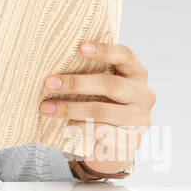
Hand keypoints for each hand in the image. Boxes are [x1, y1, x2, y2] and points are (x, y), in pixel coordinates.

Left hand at [41, 41, 154, 174]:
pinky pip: (102, 132)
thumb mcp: (103, 86)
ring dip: (70, 109)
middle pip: (110, 85)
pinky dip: (81, 128)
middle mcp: (144, 94)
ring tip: (47, 108)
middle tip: (49, 83)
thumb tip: (56, 66)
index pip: (125, 55)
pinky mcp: (132, 140)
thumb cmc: (105, 104)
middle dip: (76, 84)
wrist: (117, 142)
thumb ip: (91, 73)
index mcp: (137, 73)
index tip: (80, 47)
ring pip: (102, 111)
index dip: (104, 50)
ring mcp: (140, 119)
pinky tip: (66, 126)